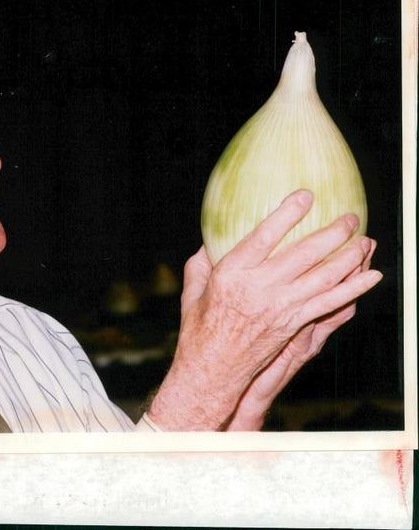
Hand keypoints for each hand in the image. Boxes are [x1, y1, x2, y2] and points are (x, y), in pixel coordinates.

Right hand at [147, 190, 382, 430]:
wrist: (213, 369)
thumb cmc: (199, 328)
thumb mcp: (194, 289)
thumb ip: (202, 261)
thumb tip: (210, 238)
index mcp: (232, 274)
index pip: (264, 237)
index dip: (287, 215)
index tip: (306, 196)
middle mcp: (261, 288)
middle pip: (305, 254)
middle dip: (333, 232)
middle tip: (349, 218)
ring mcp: (282, 307)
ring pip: (325, 276)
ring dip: (349, 257)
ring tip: (365, 240)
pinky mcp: (296, 324)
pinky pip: (331, 302)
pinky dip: (355, 288)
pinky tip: (372, 276)